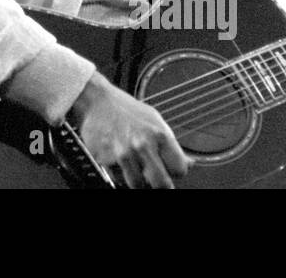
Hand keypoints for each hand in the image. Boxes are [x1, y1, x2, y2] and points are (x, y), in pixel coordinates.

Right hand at [68, 73, 190, 188]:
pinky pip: (118, 177)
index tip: (171, 169)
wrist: (96, 101)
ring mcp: (123, 154)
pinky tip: (120, 159)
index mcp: (159, 135)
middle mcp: (142, 146)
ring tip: (136, 167)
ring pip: (138, 185)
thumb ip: (171, 144)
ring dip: (139, 180)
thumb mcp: (154, 120)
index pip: (179, 169)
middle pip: (162, 184)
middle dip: (161, 184)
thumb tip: (188, 163)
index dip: (176, 171)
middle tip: (156, 178)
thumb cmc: (126, 109)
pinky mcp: (106, 160)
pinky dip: (121, 173)